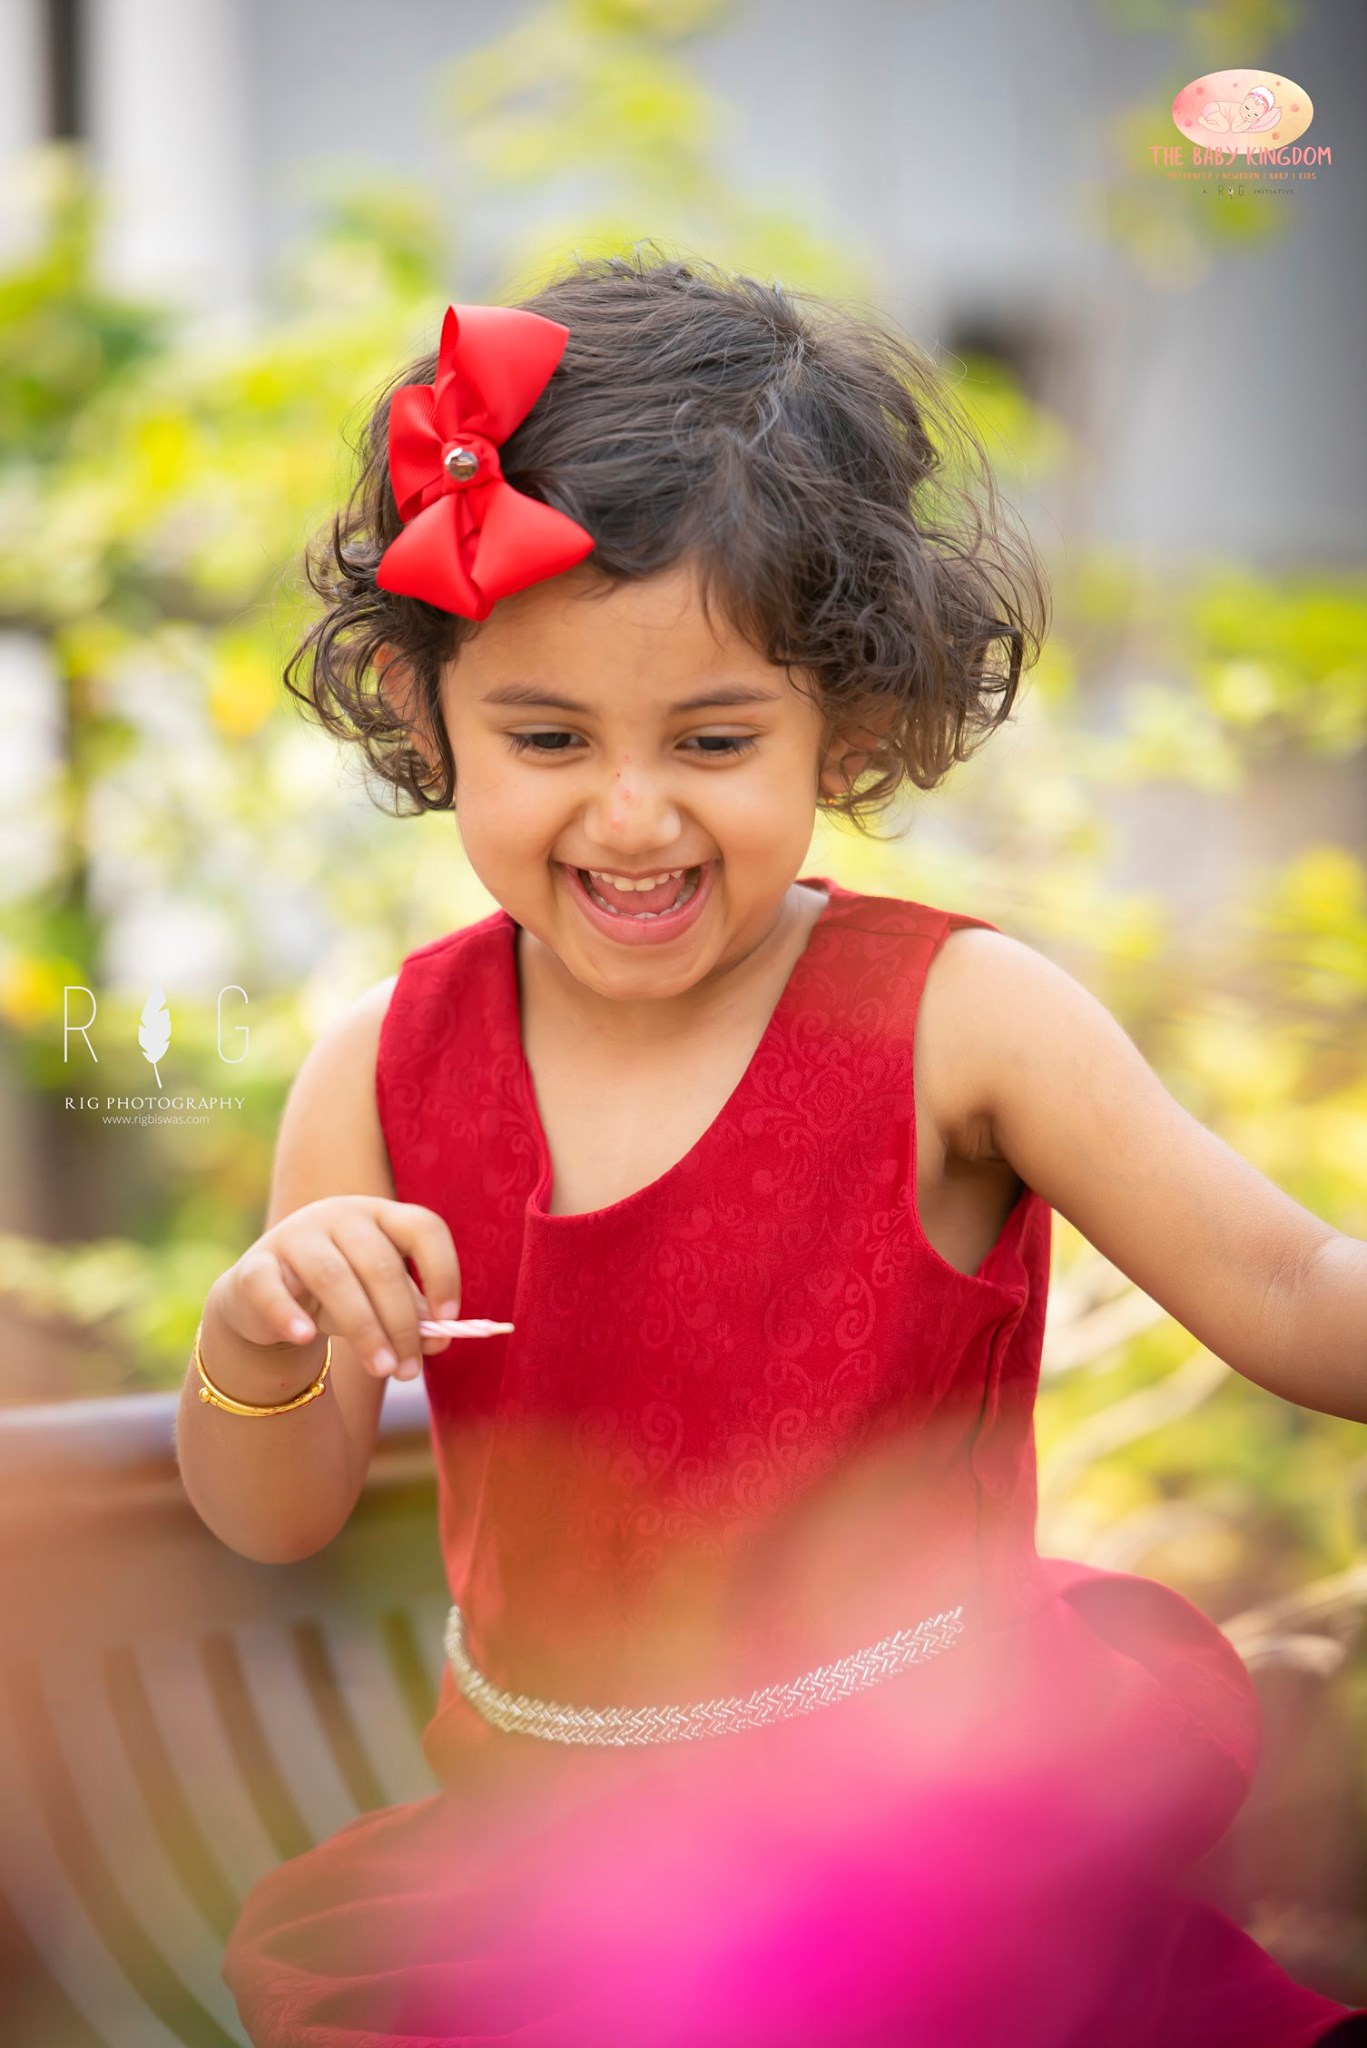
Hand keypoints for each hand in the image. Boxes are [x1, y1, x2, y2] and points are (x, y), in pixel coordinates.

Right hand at [212, 1196, 461, 1379]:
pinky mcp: (255, 1267)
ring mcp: (294, 1236)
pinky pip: (270, 1287)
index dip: (442, 1272)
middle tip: (409, 1371)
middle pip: (380, 1264)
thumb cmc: (338, 1298)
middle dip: (401, 1322)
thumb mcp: (380, 1302)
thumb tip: (437, 1340)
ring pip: (333, 1278)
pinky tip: (306, 1338)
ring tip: (382, 1370)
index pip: (422, 1227)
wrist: (265, 1304)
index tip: (448, 1320)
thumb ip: (412, 1315)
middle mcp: (338, 1216)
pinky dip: (288, 1312)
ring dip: (364, 1328)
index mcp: (379, 1215)